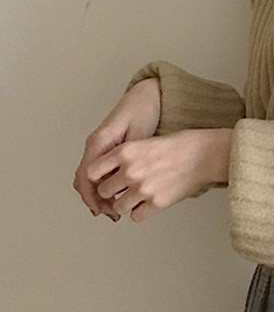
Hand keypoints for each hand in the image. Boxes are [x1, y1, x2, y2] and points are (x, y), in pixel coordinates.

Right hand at [73, 78, 160, 220]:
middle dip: (96, 200)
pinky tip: (118, 196)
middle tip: (111, 215)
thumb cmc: (144, 110)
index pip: (87, 174)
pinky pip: (100, 172)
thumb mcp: (138, 134)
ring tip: (114, 211)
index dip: (92, 196)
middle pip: (86, 180)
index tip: (101, 210)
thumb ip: (128, 155)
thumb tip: (121, 178)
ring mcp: (101, 147)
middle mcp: (97, 144)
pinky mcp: (110, 150)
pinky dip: (105, 186)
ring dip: (100, 196)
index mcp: (100, 141)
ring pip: (91, 178)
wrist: (148, 96)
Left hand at [85, 129, 230, 222]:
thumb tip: (111, 172)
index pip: (93, 171)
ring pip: (118, 206)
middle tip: (123, 189)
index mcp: (125, 152)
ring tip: (137, 198)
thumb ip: (125, 156)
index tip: (104, 178)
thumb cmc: (181, 146)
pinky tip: (149, 204)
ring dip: (125, 204)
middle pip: (104, 191)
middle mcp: (130, 171)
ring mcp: (143, 189)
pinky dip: (141, 212)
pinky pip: (136, 216)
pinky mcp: (157, 203)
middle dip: (112, 192)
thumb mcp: (145, 142)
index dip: (98, 177)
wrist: (205, 155)